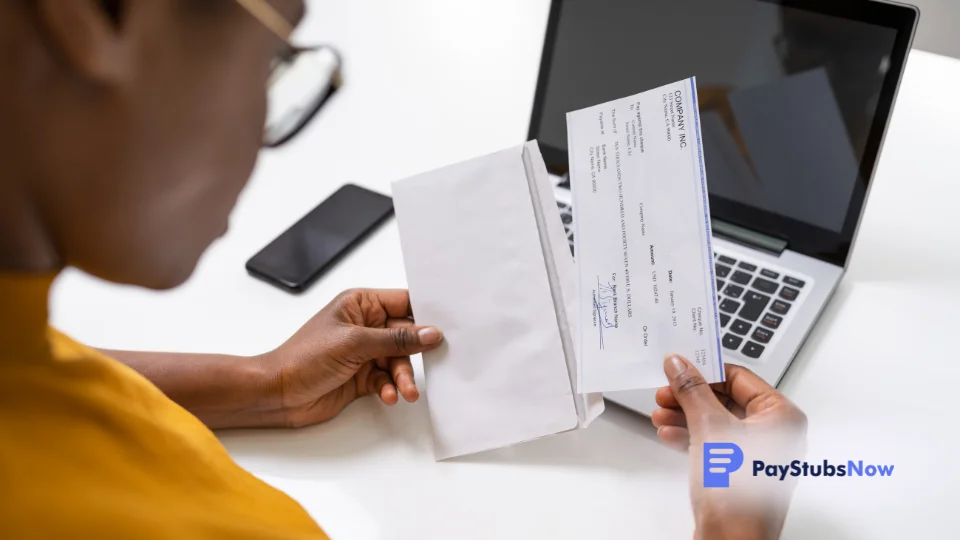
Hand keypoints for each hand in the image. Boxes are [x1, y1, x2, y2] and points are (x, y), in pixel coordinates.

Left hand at [256, 289, 442, 427]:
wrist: (277, 393)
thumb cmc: (303, 358)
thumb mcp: (354, 343)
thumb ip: (396, 339)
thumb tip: (430, 333)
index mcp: (360, 304)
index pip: (404, 303)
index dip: (426, 314)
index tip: (447, 327)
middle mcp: (364, 325)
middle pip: (406, 336)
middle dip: (415, 354)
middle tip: (429, 366)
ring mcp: (363, 352)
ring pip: (398, 361)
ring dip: (403, 377)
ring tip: (404, 391)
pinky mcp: (362, 376)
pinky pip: (387, 379)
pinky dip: (390, 388)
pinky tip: (387, 395)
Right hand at [652, 356, 806, 539]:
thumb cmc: (737, 496)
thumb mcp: (709, 429)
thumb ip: (692, 391)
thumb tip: (681, 365)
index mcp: (782, 417)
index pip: (740, 377)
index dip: (706, 371)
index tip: (680, 367)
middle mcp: (776, 434)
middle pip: (727, 399)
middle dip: (691, 397)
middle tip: (666, 392)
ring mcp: (759, 455)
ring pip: (718, 422)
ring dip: (687, 416)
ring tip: (661, 414)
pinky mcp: (742, 472)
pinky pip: (716, 444)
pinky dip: (693, 437)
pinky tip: (671, 435)